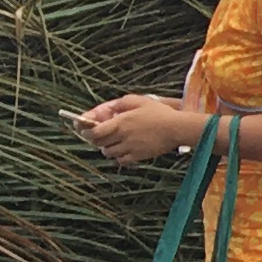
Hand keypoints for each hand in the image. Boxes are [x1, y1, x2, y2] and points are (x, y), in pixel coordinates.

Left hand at [74, 94, 196, 163]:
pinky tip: (124, 151)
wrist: (177, 128)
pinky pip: (121, 161)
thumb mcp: (139, 101)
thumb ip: (121, 103)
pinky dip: (119, 157)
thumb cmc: (159, 113)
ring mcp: (130, 148)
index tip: (85, 130)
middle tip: (99, 136)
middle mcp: (122, 136)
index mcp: (120, 122)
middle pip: (99, 143)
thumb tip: (110, 108)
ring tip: (113, 143)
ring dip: (107, 148)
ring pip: (108, 153)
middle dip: (96, 140)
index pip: (94, 131)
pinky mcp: (138, 156)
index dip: (86, 132)